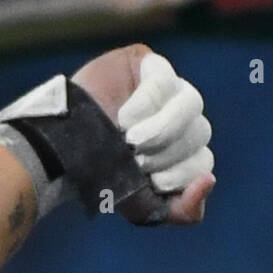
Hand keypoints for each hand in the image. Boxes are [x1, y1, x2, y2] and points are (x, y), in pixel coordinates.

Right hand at [71, 44, 214, 224]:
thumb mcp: (144, 207)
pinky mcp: (149, 63)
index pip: (203, 162)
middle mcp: (182, 118)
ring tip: (130, 140)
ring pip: (191, 104)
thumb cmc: (102, 176)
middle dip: (167, 152)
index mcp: (184, 152)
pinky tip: (124, 118)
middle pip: (201, 131)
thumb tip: (210, 180)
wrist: (61, 150)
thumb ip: (184, 209)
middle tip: (135, 159)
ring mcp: (170, 87)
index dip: (181, 174)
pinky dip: (146, 104)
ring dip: (162, 129)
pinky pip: (165, 80)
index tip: (150, 181)